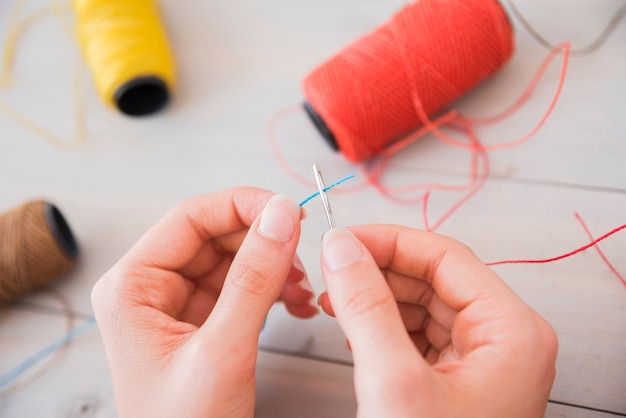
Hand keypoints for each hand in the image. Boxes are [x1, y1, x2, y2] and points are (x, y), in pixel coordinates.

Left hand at [91, 188, 316, 417]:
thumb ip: (254, 279)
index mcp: (133, 286)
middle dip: (263, 241)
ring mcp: (176, 305)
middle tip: (303, 250)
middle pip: (214, 236)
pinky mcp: (200, 322)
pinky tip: (297, 303)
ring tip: (303, 287)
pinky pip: (240, 286)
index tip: (287, 209)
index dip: (242, 204)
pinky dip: (272, 289)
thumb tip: (280, 216)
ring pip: (232, 259)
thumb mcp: (223, 350)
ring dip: (272, 266)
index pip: (191, 218)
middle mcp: (150, 288)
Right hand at [318, 226, 557, 417]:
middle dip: (378, 270)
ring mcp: (480, 361)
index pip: (446, 257)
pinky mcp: (455, 380)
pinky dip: (381, 323)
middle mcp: (503, 340)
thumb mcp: (393, 383)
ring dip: (376, 295)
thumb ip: (366, 306)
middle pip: (433, 278)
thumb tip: (341, 248)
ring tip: (335, 296)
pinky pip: (416, 332)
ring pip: (421, 304)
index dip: (389, 241)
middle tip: (332, 265)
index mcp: (512, 331)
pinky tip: (353, 324)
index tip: (343, 238)